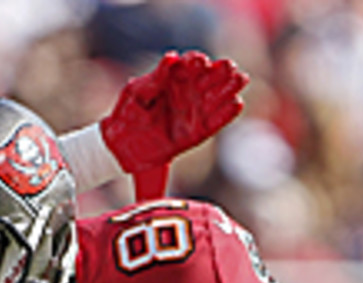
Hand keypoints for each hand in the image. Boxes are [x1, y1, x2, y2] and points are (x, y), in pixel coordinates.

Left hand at [101, 51, 247, 199]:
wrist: (121, 147)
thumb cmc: (126, 114)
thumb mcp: (136, 93)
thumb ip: (155, 78)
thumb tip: (172, 57)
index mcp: (174, 78)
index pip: (192, 64)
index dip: (198, 61)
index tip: (200, 62)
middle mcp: (188, 93)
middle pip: (211, 77)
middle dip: (222, 71)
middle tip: (229, 67)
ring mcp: (194, 112)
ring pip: (218, 97)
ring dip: (230, 87)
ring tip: (240, 79)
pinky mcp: (197, 133)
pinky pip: (216, 123)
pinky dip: (227, 114)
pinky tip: (237, 104)